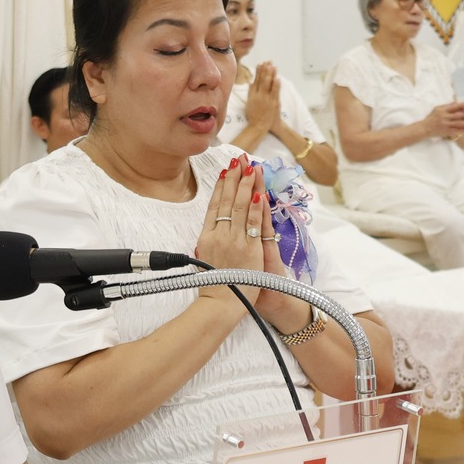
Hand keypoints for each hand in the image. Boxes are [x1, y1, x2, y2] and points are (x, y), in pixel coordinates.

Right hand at [192, 156, 268, 300]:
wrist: (222, 304)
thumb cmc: (214, 286)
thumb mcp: (204, 262)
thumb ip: (207, 247)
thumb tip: (204, 238)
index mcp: (206, 237)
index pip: (214, 205)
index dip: (220, 186)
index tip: (225, 171)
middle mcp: (219, 235)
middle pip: (226, 201)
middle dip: (234, 178)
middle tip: (239, 159)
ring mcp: (234, 241)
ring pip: (240, 207)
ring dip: (246, 185)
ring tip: (250, 167)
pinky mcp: (249, 248)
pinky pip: (253, 222)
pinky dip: (256, 206)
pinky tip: (259, 191)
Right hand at [245, 62, 281, 136]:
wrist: (258, 126)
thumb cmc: (253, 116)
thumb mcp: (249, 102)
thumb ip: (250, 92)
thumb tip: (251, 82)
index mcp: (252, 95)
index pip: (256, 80)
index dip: (258, 71)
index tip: (260, 64)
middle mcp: (259, 95)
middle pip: (262, 80)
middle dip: (265, 70)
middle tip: (267, 61)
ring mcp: (266, 99)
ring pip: (268, 84)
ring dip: (271, 74)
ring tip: (273, 66)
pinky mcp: (273, 103)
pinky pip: (275, 92)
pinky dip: (276, 85)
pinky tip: (278, 78)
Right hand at [422, 101, 463, 142]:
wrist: (424, 128)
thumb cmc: (431, 118)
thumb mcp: (437, 109)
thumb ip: (446, 106)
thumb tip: (455, 102)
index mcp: (442, 110)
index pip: (453, 107)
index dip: (461, 105)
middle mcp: (444, 117)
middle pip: (457, 115)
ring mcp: (445, 124)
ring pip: (457, 123)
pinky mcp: (445, 131)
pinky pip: (455, 130)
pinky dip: (461, 130)